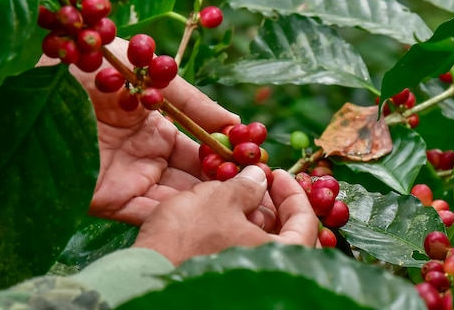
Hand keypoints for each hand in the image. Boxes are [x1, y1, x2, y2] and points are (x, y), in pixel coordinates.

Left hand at [38, 39, 275, 226]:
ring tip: (240, 209)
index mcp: (157, 129)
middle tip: (257, 193)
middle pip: (194, 178)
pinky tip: (204, 217)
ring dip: (206, 205)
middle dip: (224, 186)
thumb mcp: (151, 75)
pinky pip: (148, 213)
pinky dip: (176, 216)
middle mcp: (147, 158)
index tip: (257, 163)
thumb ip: (193, 101)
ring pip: (177, 199)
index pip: (202, 149)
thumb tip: (235, 120)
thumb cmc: (92, 69)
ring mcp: (130, 179)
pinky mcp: (109, 200)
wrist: (38, 87)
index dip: (228, 156)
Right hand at [132, 166, 318, 264]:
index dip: (294, 193)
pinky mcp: (226, 280)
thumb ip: (247, 186)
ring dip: (255, 215)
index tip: (278, 174)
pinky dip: (239, 231)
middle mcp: (271, 272)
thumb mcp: (220, 198)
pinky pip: (243, 252)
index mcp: (282, 256)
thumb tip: (260, 177)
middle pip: (288, 235)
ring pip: (263, 243)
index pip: (307, 223)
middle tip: (259, 181)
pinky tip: (222, 213)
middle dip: (274, 203)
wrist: (146, 272)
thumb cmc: (190, 235)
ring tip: (236, 191)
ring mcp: (248, 278)